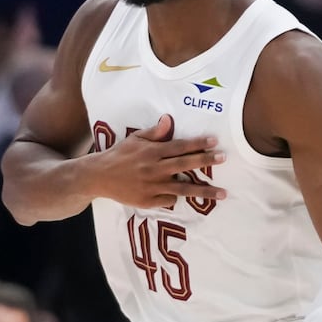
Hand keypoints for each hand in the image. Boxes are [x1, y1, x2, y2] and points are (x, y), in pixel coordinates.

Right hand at [90, 114, 227, 209]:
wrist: (99, 177)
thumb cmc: (119, 155)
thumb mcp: (135, 140)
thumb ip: (154, 133)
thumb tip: (168, 120)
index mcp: (152, 152)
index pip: (179, 147)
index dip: (197, 144)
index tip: (214, 142)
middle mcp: (154, 169)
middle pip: (185, 165)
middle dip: (205, 161)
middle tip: (223, 158)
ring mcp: (152, 187)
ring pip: (183, 189)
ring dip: (204, 191)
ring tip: (223, 193)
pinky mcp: (148, 201)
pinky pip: (169, 200)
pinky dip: (176, 197)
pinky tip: (182, 195)